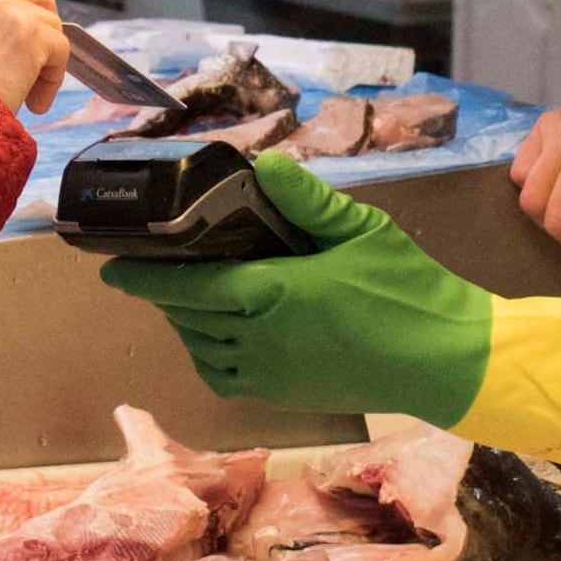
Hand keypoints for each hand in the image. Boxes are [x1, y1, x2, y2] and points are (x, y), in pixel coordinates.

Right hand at [0, 0, 68, 113]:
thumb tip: (3, 29)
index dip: (5, 20)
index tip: (4, 49)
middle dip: (33, 27)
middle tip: (29, 62)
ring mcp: (2, 4)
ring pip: (47, 22)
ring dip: (43, 57)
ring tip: (29, 91)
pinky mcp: (29, 31)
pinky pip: (59, 48)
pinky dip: (52, 77)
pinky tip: (35, 103)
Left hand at [101, 153, 495, 425]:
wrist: (448, 361)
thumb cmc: (410, 292)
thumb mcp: (362, 230)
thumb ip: (307, 200)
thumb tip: (264, 165)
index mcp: (274, 294)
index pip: (188, 287)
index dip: (144, 278)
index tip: (112, 267)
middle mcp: (262, 339)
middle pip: (188, 318)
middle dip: (162, 295)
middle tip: (148, 268)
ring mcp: (273, 373)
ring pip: (203, 351)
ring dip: (185, 325)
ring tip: (183, 298)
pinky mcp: (287, 395)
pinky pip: (228, 379)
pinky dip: (209, 358)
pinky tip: (219, 337)